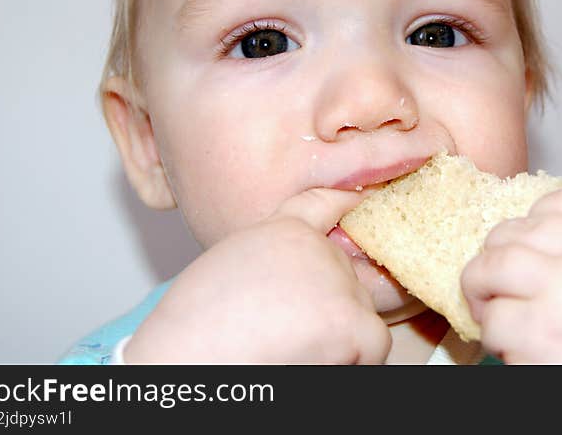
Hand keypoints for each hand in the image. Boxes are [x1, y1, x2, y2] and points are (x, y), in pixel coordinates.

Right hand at [124, 188, 390, 363]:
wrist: (185, 358)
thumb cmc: (193, 329)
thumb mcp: (229, 267)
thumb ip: (275, 259)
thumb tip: (303, 281)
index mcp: (278, 229)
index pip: (321, 203)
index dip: (342, 202)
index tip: (356, 200)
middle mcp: (313, 244)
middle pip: (344, 273)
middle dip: (329, 301)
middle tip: (289, 328)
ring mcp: (334, 277)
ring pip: (359, 309)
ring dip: (339, 332)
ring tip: (292, 346)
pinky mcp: (349, 316)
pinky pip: (376, 343)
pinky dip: (356, 358)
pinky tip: (317, 361)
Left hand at [461, 186, 561, 363]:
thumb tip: (540, 235)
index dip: (537, 219)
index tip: (529, 240)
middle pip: (519, 230)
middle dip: (498, 255)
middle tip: (497, 280)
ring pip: (493, 267)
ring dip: (483, 289)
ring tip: (492, 308)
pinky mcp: (540, 335)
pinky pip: (494, 319)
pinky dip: (494, 334)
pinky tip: (512, 344)